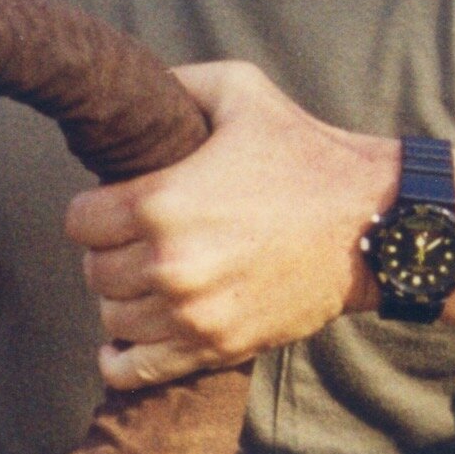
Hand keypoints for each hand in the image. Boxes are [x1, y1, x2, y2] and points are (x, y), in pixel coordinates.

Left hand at [63, 61, 400, 391]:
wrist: (375, 222)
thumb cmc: (307, 154)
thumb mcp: (241, 93)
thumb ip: (176, 84)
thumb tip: (130, 89)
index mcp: (162, 202)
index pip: (78, 221)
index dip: (94, 209)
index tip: (116, 206)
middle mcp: (170, 263)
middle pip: (94, 270)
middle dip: (112, 252)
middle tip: (140, 241)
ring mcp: (191, 313)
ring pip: (112, 317)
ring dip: (126, 298)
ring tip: (152, 279)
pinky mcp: (215, 347)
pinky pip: (134, 370)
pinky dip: (123, 359)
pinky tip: (133, 337)